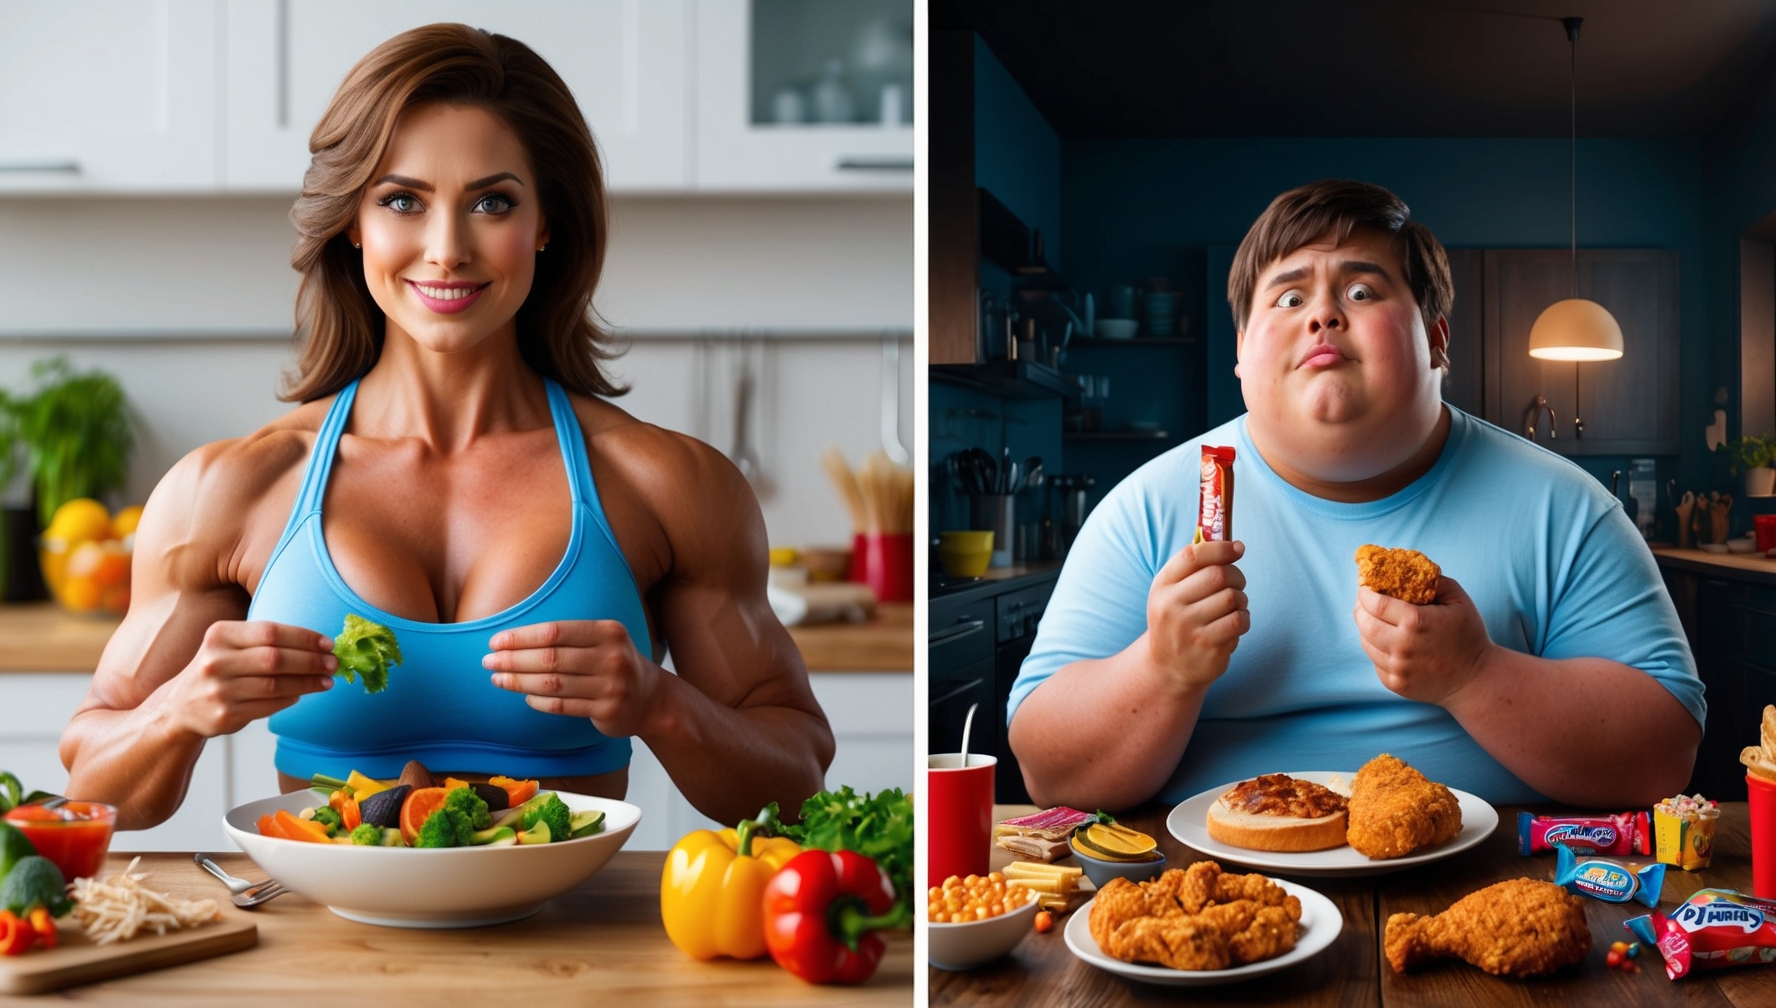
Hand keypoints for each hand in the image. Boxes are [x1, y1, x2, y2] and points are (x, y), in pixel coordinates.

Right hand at [160, 621, 336, 736]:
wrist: (179, 707)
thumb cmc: (218, 668)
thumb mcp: (229, 644)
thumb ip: (263, 640)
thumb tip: (317, 644)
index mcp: (220, 635)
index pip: (270, 632)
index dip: (304, 637)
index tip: (328, 643)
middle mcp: (216, 661)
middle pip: (275, 659)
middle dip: (311, 661)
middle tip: (334, 663)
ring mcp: (219, 691)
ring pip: (275, 685)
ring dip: (307, 683)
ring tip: (327, 681)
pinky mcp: (225, 716)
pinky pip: (268, 706)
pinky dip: (291, 699)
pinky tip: (303, 693)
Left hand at [484, 620, 661, 737]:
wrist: (652, 699)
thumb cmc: (614, 664)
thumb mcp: (603, 640)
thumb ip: (569, 638)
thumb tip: (514, 639)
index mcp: (608, 632)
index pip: (556, 631)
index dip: (522, 637)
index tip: (496, 641)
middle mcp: (612, 657)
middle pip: (552, 658)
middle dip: (514, 660)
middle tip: (488, 661)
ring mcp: (612, 686)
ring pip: (554, 684)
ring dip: (520, 682)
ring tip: (498, 679)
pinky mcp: (608, 711)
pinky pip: (564, 706)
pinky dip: (540, 701)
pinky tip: (525, 696)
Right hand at [1141, 540, 1249, 694]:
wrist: (1168, 668)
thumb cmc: (1177, 620)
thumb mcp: (1172, 593)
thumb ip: (1194, 568)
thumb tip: (1232, 542)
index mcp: (1162, 586)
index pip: (1193, 555)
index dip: (1220, 548)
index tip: (1238, 548)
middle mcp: (1171, 606)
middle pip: (1218, 575)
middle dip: (1237, 576)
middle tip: (1237, 584)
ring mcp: (1189, 629)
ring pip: (1233, 598)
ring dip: (1241, 600)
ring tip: (1233, 607)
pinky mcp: (1208, 647)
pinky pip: (1239, 621)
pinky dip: (1243, 618)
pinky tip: (1234, 623)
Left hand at [1354, 576, 1493, 705]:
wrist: (1477, 680)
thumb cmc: (1469, 635)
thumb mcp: (1458, 599)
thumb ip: (1432, 580)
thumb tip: (1406, 568)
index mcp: (1416, 621)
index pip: (1375, 603)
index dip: (1365, 593)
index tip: (1365, 587)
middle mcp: (1402, 646)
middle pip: (1364, 622)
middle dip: (1360, 608)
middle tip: (1364, 602)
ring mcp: (1397, 668)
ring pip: (1366, 642)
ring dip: (1366, 628)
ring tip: (1375, 620)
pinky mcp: (1395, 684)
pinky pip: (1375, 661)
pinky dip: (1377, 649)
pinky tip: (1389, 642)